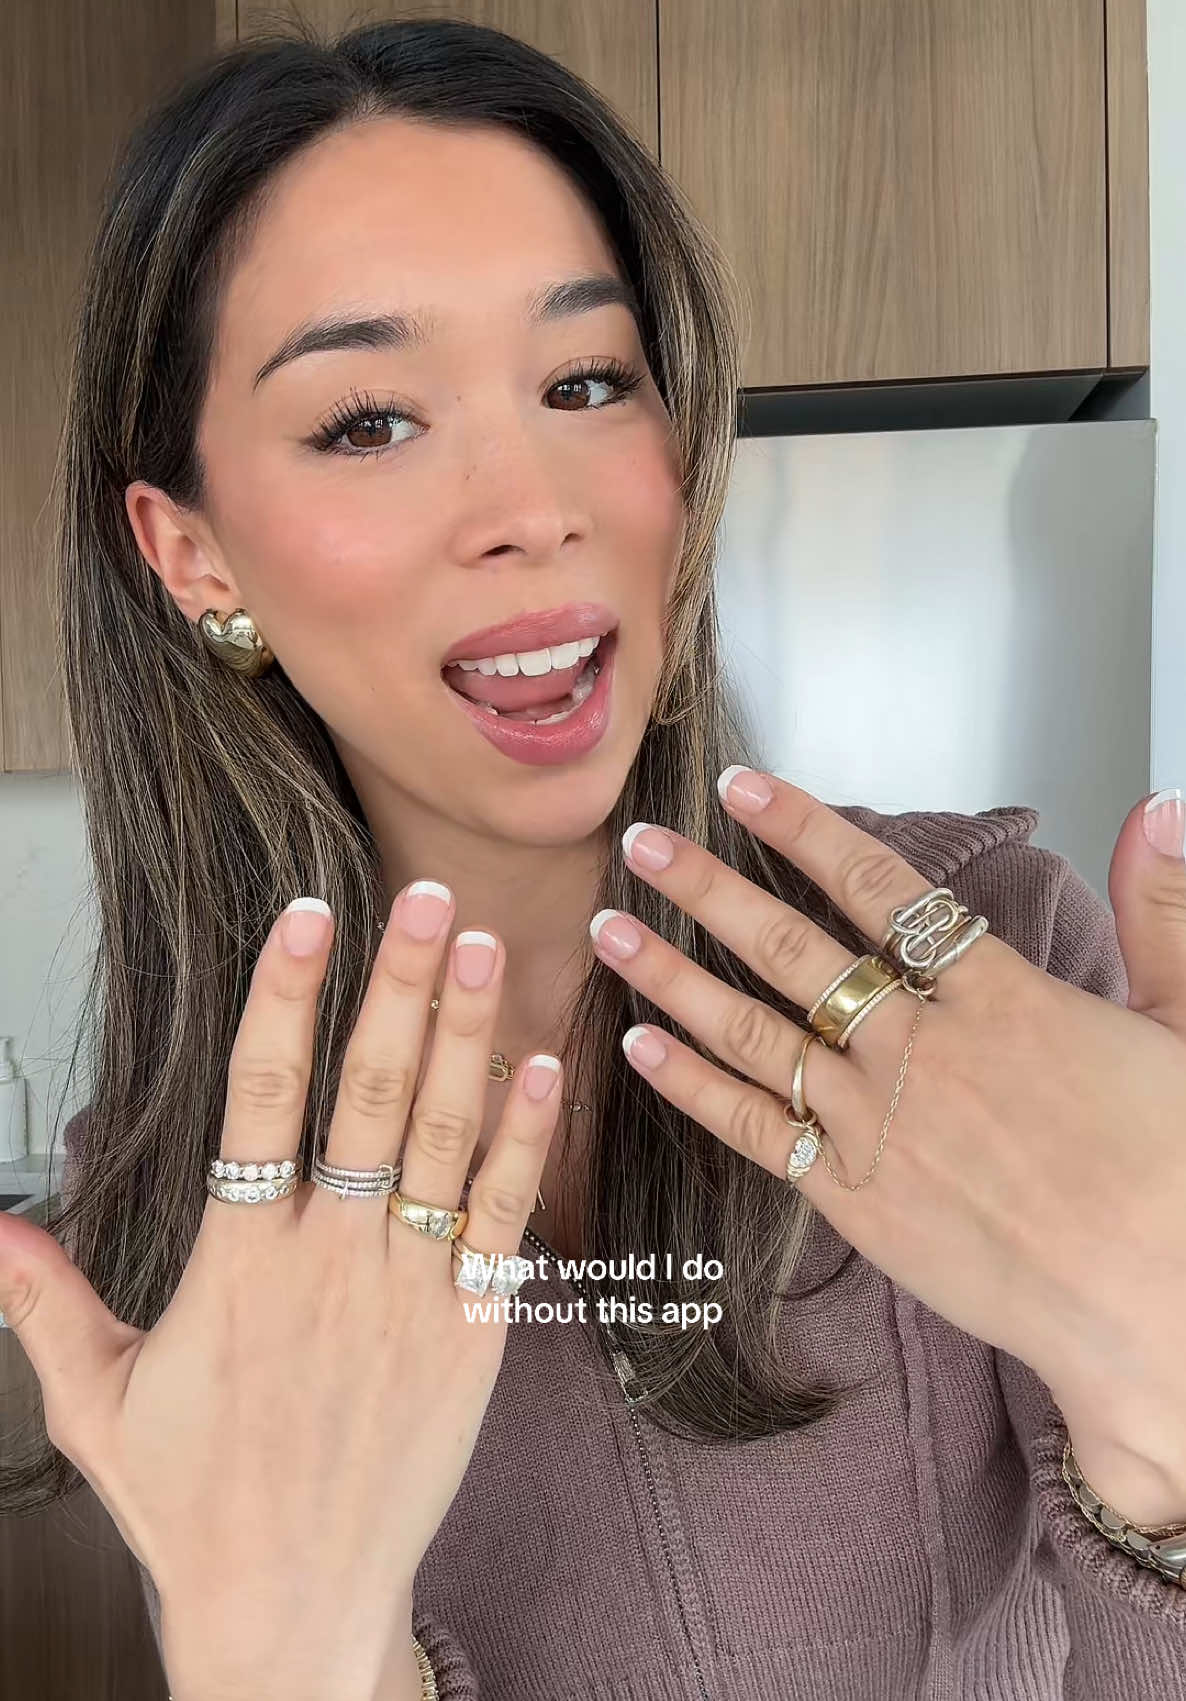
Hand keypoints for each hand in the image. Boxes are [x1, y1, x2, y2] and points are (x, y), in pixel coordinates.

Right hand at [0, 887, 560, 1700]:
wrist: (294, 1607)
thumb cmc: (196, 1507)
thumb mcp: (97, 1403)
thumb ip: (48, 1305)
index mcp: (240, 1262)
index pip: (261, 1096)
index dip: (286, 997)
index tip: (309, 915)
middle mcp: (331, 1261)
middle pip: (371, 1094)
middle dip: (402, 985)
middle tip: (431, 897)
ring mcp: (410, 1292)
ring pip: (447, 1137)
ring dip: (470, 1034)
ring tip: (490, 947)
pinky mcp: (473, 1331)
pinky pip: (506, 1217)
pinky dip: (528, 1140)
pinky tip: (546, 1068)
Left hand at [590, 772, 1185, 1469]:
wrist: (1157, 1308)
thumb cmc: (1180, 1174)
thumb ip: (1163, 913)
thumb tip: (1163, 808)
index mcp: (1001, 997)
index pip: (881, 888)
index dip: (805, 830)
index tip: (743, 787)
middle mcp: (922, 1048)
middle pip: (792, 950)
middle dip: (708, 890)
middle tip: (640, 844)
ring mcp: (881, 1124)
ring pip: (757, 1032)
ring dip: (674, 977)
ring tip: (607, 929)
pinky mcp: (858, 1198)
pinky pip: (760, 1130)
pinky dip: (695, 1088)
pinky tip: (639, 1048)